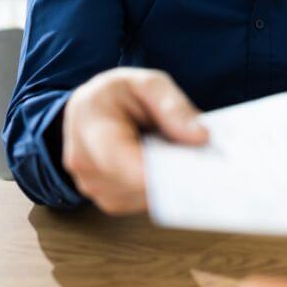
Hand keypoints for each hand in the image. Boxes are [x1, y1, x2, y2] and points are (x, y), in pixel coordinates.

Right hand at [62, 67, 207, 213]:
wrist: (90, 109)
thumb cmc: (118, 94)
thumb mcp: (148, 83)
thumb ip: (173, 107)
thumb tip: (201, 137)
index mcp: (90, 124)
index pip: (117, 158)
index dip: (155, 171)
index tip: (192, 169)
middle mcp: (84, 161)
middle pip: (136, 183)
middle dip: (172, 172)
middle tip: (202, 158)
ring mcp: (91, 185)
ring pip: (143, 197)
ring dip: (166, 181)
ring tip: (175, 154)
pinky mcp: (107, 200)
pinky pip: (142, 203)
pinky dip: (158, 188)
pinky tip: (163, 166)